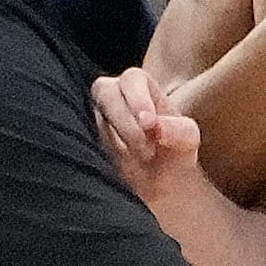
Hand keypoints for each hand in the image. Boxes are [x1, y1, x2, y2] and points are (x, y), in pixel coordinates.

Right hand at [92, 68, 202, 205]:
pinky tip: (114, 164)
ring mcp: (95, 117)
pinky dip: (94, 149)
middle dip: (126, 121)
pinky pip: (78, 137)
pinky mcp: (83, 140)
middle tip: (147, 150)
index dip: (138, 98)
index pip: (132, 79)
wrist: (160, 185)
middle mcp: (114, 96)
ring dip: (111, 137)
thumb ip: (178, 130)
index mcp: (142, 86)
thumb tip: (157, 128)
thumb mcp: (188, 141)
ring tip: (139, 158)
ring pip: (88, 113)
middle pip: (106, 92)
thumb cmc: (174, 152)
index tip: (149, 124)